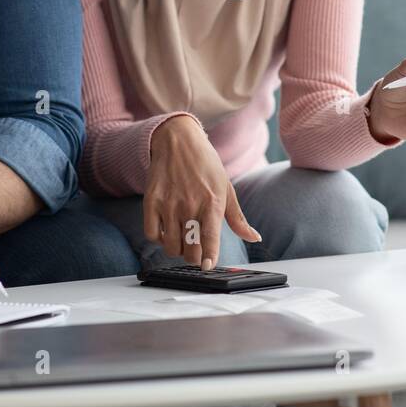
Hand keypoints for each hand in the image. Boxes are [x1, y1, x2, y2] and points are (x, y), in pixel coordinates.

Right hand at [146, 115, 261, 270]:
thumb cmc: (206, 164)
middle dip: (194, 257)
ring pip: (170, 246)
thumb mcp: (226, 188)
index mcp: (212, 202)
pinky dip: (159, 239)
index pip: (210, 239)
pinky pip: (151, 234)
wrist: (178, 140)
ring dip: (177, 249)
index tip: (207, 266)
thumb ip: (238, 218)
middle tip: (196, 252)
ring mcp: (169, 203)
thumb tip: (254, 237)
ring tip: (182, 240)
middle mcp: (190, 204)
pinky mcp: (151, 201)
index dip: (209, 257)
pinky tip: (166, 231)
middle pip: (190, 249)